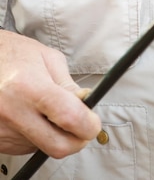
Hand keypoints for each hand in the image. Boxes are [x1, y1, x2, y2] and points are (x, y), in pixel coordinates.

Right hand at [0, 30, 101, 156]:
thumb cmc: (16, 54)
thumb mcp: (49, 59)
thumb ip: (69, 85)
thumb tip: (86, 106)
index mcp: (29, 86)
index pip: (68, 117)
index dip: (88, 124)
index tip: (94, 123)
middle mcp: (12, 111)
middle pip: (57, 145)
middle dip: (77, 140)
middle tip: (82, 126)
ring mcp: (1, 129)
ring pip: (43, 147)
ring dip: (54, 134)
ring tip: (46, 110)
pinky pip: (25, 147)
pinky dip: (36, 136)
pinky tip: (31, 116)